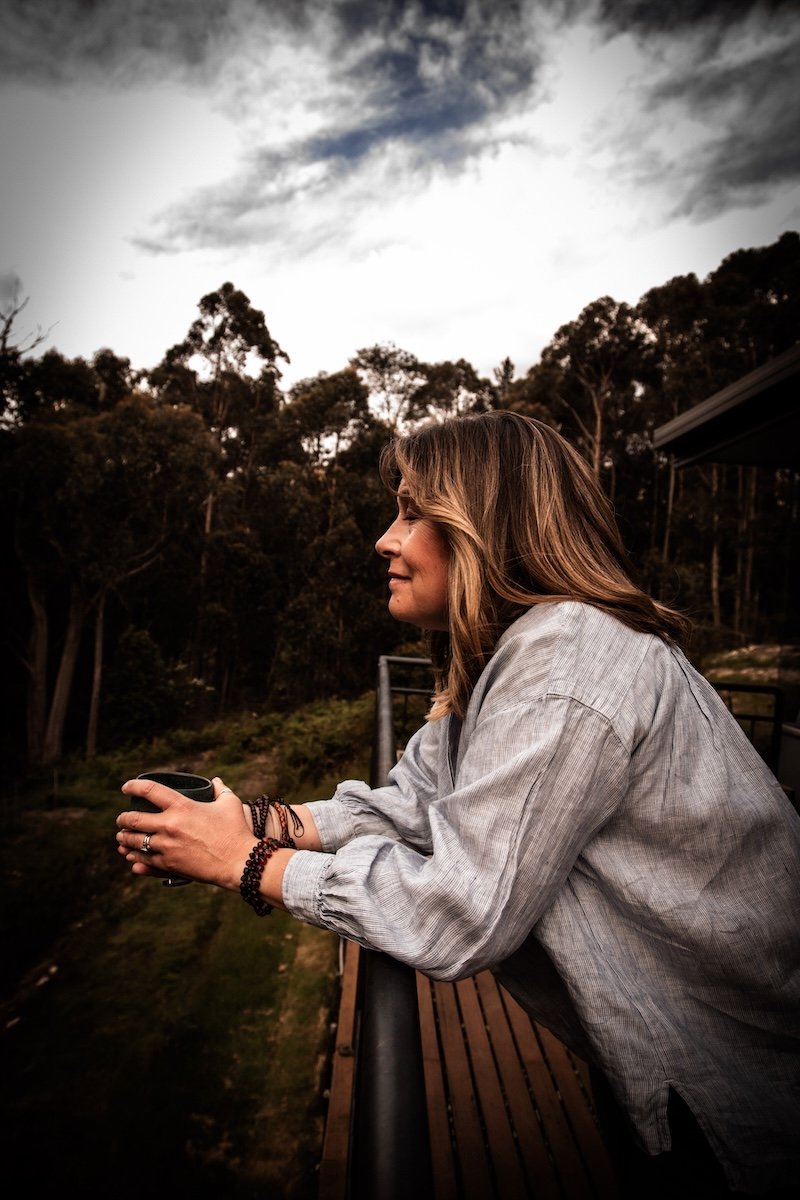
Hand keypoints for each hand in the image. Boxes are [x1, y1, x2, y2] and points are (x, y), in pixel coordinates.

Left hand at [115, 775, 252, 891]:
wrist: (238, 862)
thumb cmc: (236, 831)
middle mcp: (169, 826)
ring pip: (134, 842)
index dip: (134, 787)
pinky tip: (131, 856)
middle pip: (134, 819)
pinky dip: (135, 857)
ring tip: (121, 837)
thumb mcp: (230, 803)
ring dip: (124, 839)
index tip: (126, 787)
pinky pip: (144, 860)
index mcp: (182, 807)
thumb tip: (216, 781)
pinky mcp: (169, 865)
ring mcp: (167, 847)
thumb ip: (220, 790)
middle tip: (122, 819)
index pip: (150, 791)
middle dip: (123, 818)